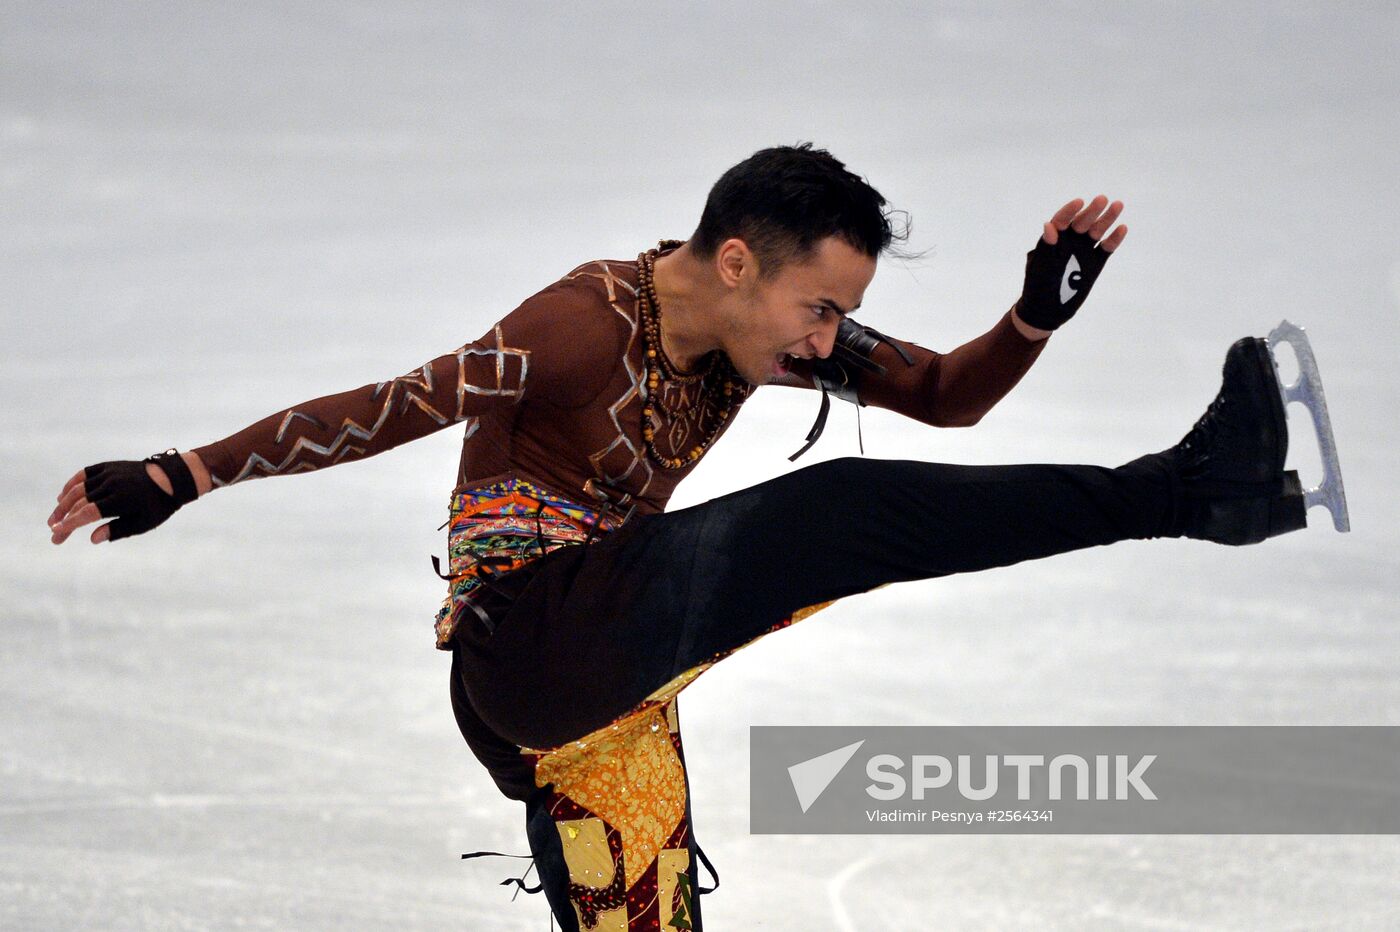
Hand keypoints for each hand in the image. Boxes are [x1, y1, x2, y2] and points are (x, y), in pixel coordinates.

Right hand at [49, 450, 200, 543]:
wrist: (172, 478)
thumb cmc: (159, 506)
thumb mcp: (143, 523)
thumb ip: (117, 531)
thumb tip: (92, 539)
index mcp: (121, 500)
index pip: (87, 513)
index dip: (70, 523)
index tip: (56, 533)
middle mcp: (112, 484)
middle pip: (79, 503)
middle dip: (64, 518)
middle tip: (53, 531)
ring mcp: (109, 473)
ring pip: (78, 488)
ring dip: (63, 502)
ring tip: (55, 517)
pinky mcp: (109, 466)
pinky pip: (84, 474)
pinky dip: (72, 484)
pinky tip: (63, 495)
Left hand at [1014, 195, 1127, 331]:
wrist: (1047, 309)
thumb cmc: (1038, 285)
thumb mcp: (1040, 266)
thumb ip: (1046, 247)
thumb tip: (1049, 226)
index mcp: (1054, 239)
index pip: (1062, 220)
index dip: (1069, 210)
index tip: (1079, 202)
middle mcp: (1070, 241)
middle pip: (1082, 222)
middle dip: (1092, 211)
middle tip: (1102, 199)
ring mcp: (1083, 251)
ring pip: (1097, 231)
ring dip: (1107, 219)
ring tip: (1118, 205)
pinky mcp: (1095, 262)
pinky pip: (1106, 248)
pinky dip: (1114, 239)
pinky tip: (1122, 228)